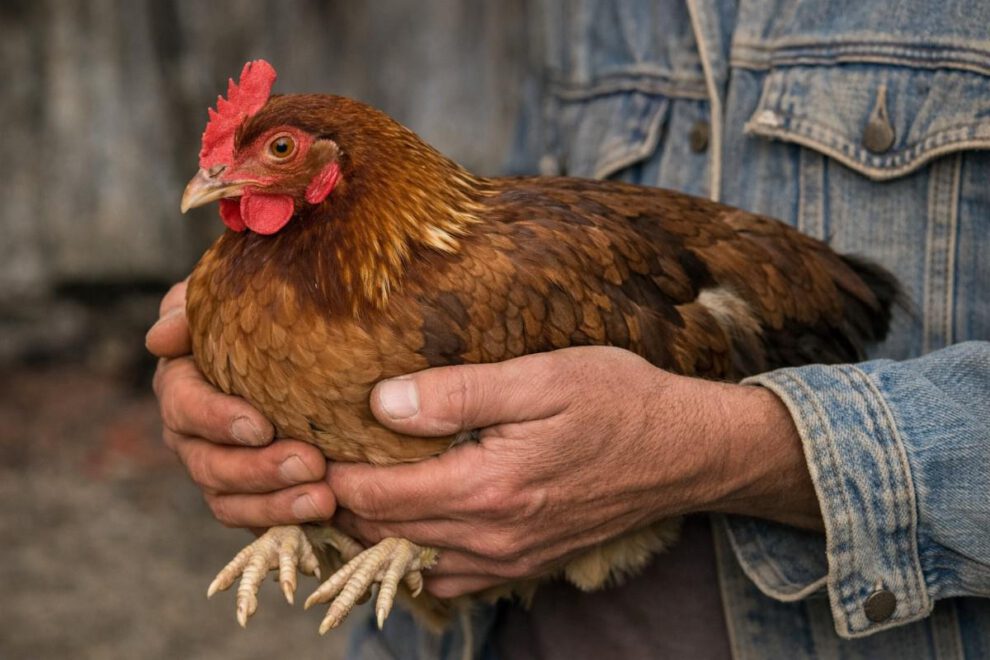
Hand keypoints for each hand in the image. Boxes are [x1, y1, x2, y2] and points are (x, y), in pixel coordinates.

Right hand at [148, 280, 335, 526]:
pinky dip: (288, 519)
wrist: (305, 342)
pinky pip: (259, 520)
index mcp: (182, 383)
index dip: (217, 419)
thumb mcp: (232, 297)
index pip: (184, 406)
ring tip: (325, 498)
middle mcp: (192, 433)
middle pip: (209, 465)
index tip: (261, 425)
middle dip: (258, 469)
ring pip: (231, 500)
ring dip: (277, 502)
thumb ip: (192, 307)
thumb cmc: (264, 312)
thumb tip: (161, 337)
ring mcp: (220, 470)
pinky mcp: (251, 497)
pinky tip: (327, 512)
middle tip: (311, 462)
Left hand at [329, 346, 819, 598]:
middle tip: (319, 461)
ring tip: (357, 486)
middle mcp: (493, 537)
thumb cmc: (620, 401)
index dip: (331, 471)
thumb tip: (381, 403)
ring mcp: (512, 559)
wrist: (688, 451)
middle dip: (344, 503)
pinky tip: (417, 518)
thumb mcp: (541, 378)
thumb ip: (457, 393)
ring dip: (377, 530)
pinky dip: (421, 553)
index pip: (376, 496)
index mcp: (487, 488)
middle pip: (385, 534)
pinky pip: (454, 577)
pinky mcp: (529, 564)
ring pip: (414, 560)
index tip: (306, 441)